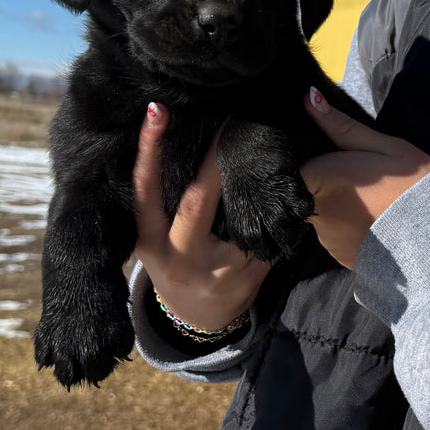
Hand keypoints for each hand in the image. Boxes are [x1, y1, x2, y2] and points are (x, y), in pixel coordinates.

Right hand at [132, 102, 271, 332]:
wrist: (199, 318)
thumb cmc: (175, 263)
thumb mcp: (156, 241)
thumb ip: (164, 206)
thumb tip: (189, 145)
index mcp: (150, 241)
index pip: (144, 189)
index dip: (149, 150)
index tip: (157, 111)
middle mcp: (179, 255)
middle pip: (197, 200)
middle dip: (214, 158)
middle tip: (232, 119)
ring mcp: (216, 269)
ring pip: (238, 216)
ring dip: (254, 188)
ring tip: (266, 150)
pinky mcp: (248, 275)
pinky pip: (264, 233)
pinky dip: (274, 213)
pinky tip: (285, 197)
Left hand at [301, 87, 429, 269]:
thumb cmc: (413, 184)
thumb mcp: (383, 146)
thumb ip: (341, 126)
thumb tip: (308, 97)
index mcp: (320, 178)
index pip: (295, 167)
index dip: (314, 161)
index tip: (336, 160)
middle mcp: (314, 212)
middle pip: (307, 190)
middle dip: (328, 183)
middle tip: (364, 181)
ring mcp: (325, 239)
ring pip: (321, 214)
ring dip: (338, 207)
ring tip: (372, 204)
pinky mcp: (338, 257)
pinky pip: (335, 236)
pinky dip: (348, 229)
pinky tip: (373, 224)